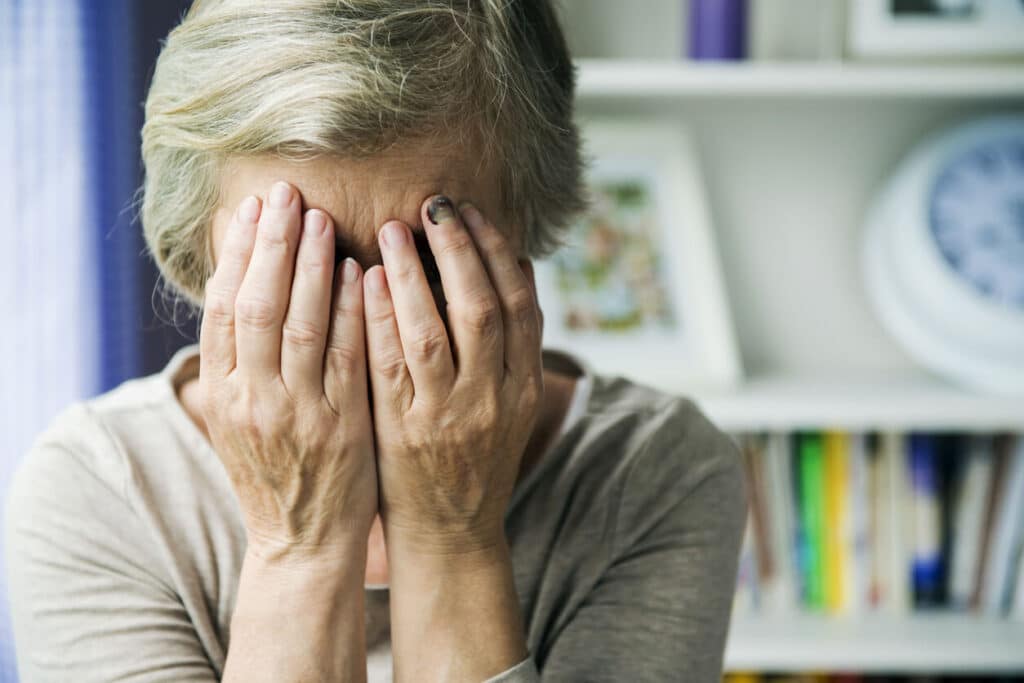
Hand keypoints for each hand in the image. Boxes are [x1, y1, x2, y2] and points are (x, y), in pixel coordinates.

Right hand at [197, 181, 376, 561]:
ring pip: (299, 325)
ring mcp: (297, 414)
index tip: (251, 209)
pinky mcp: (340, 426)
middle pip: (256, 306)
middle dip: (271, 245)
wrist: (303, 543)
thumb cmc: (275, 473)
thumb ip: (238, 363)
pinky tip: (359, 273)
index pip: (222, 310)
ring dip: (309, 267)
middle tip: (286, 193)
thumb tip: (237, 290)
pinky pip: (345, 358)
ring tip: (320, 219)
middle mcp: (253, 400)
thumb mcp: (240, 420)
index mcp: (225, 394)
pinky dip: (349, 312)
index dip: (236, 255)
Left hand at [363, 196, 543, 554]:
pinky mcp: (403, 431)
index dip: (499, 254)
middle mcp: (492, 398)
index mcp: (523, 386)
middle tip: (436, 203)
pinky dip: (379, 317)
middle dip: (460, 249)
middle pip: (482, 308)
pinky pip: (389, 365)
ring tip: (395, 227)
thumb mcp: (509, 403)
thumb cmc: (474, 457)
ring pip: (433, 331)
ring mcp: (448, 415)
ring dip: (413, 273)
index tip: (475, 213)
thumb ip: (510, 343)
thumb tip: (512, 266)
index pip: (521, 306)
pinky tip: (364, 279)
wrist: (449, 531)